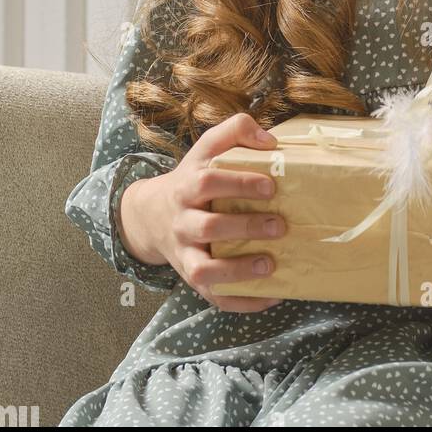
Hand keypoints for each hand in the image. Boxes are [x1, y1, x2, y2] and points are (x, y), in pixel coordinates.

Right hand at [153, 113, 287, 311]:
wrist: (150, 215)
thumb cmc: (193, 177)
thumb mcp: (207, 147)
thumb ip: (236, 130)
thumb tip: (270, 141)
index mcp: (188, 186)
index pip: (209, 181)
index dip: (239, 183)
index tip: (271, 185)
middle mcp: (183, 222)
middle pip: (209, 227)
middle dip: (246, 227)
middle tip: (280, 224)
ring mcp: (185, 254)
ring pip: (204, 270)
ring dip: (238, 271)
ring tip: (271, 265)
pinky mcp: (192, 279)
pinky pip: (213, 297)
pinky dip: (242, 301)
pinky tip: (272, 295)